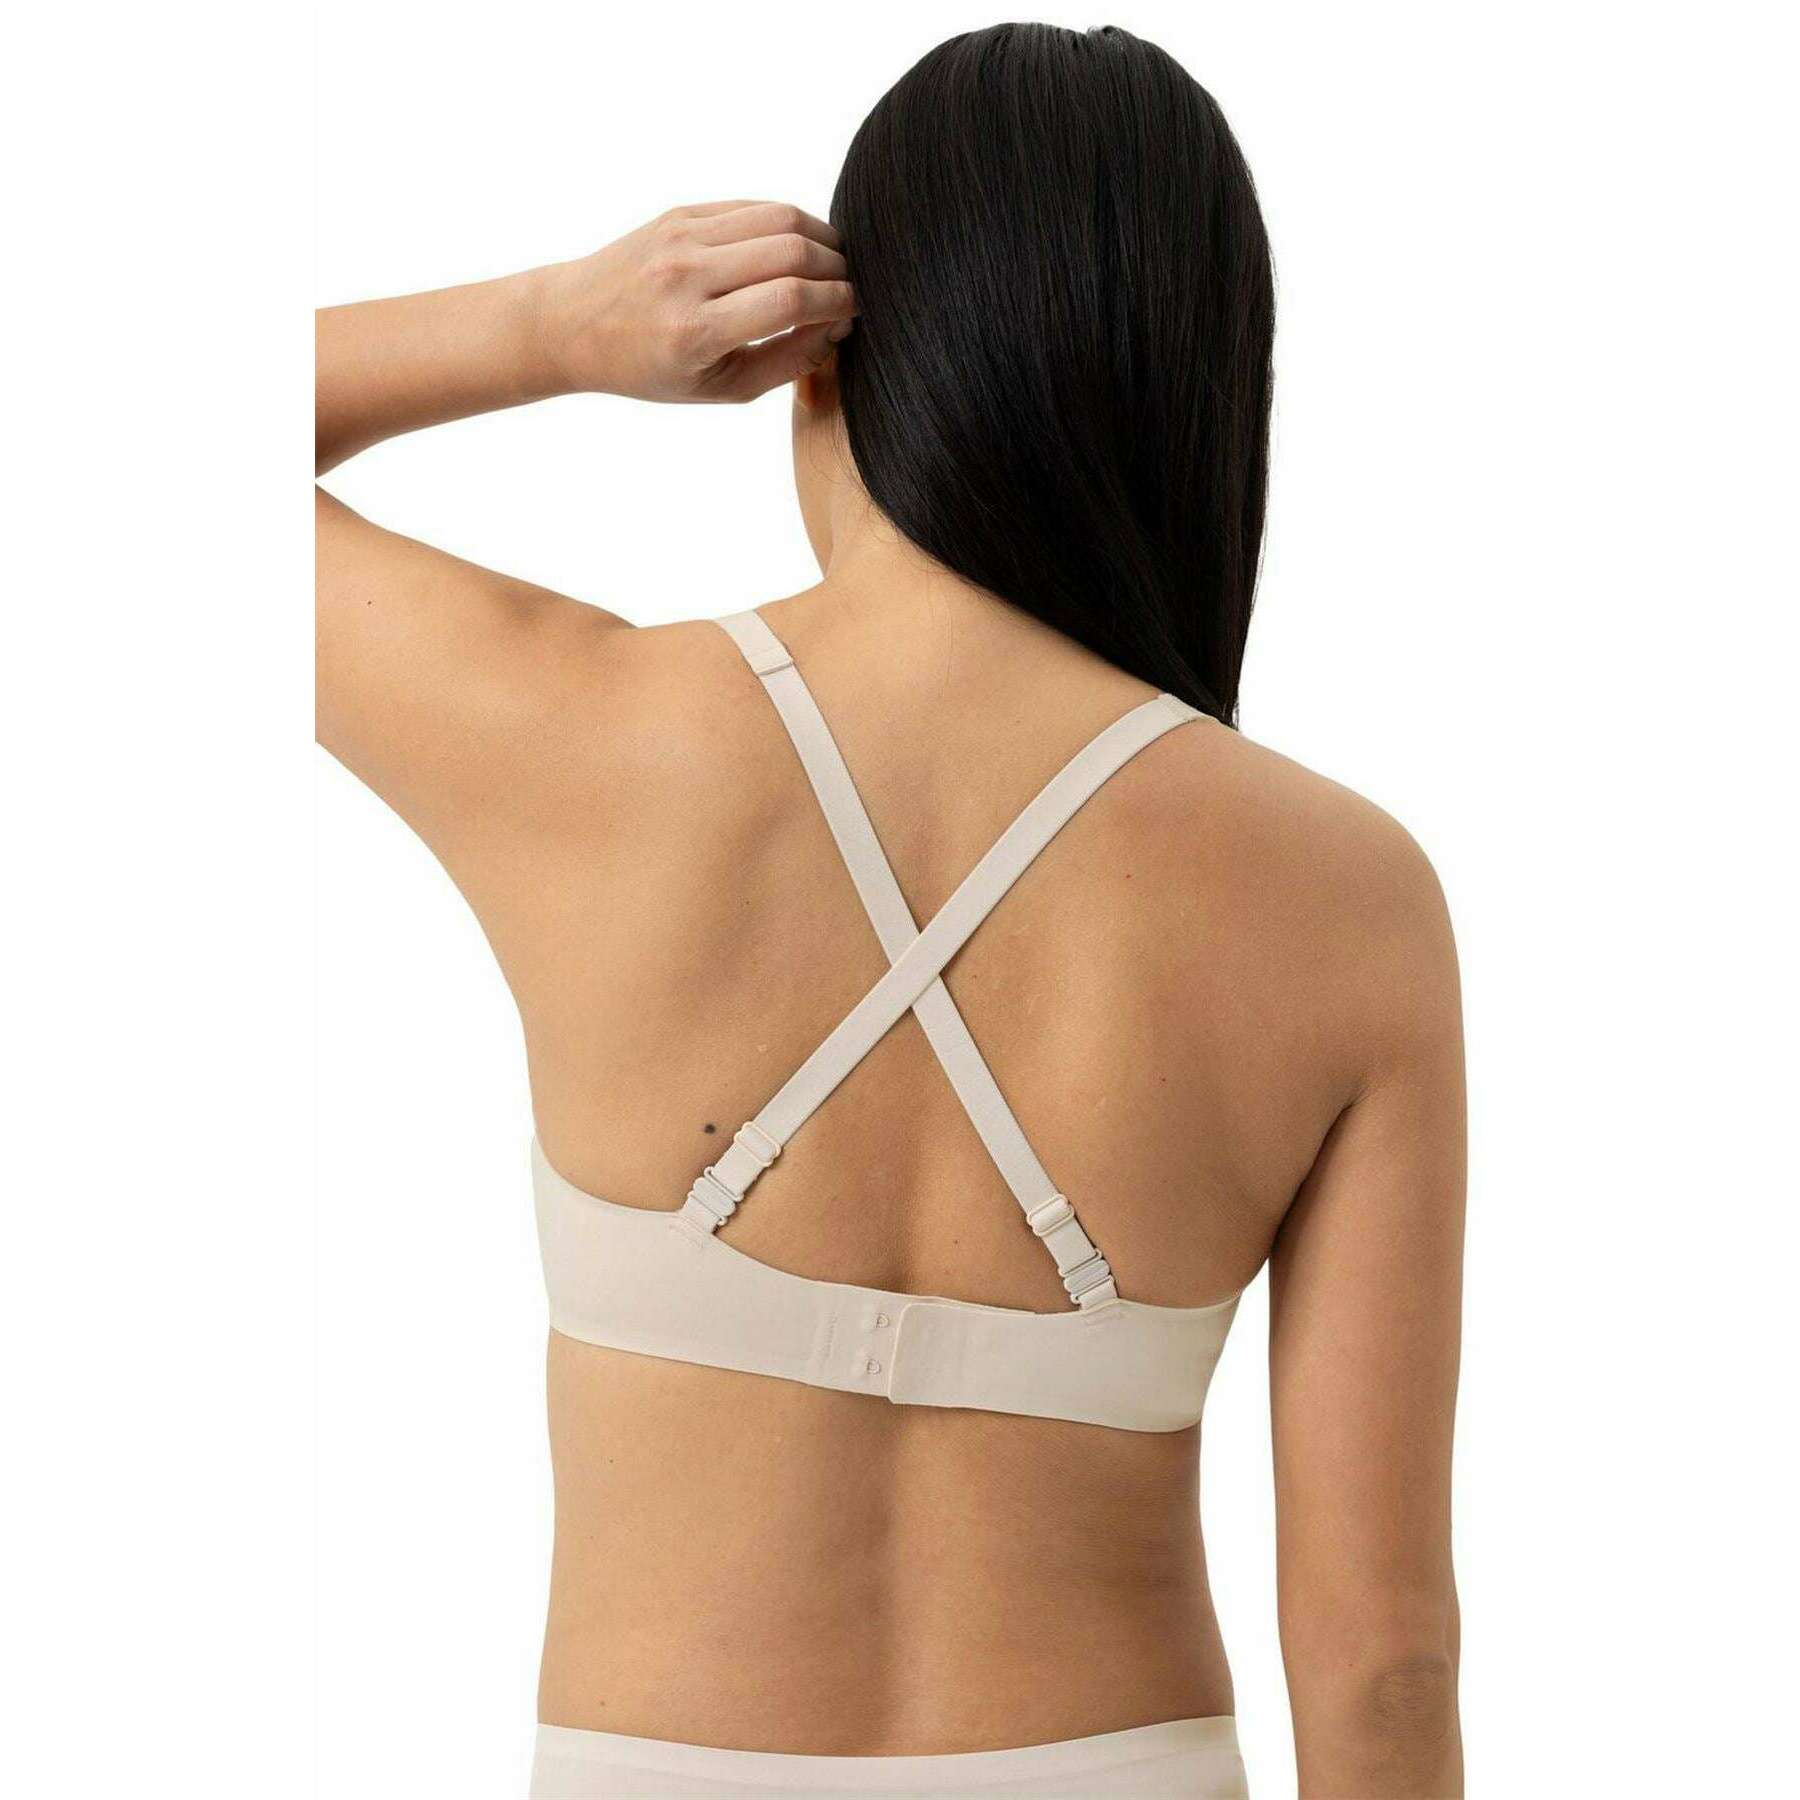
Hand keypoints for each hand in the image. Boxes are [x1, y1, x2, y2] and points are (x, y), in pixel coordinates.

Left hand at [538, 200, 856, 403]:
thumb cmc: (652, 368)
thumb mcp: (720, 388)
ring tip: (832, 264)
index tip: (852, 311)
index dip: (835, 302)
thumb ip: (785, 362)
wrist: (575, 324)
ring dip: (820, 238)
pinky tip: (798, 248)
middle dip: (835, 268)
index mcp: (694, 332)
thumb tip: (837, 327)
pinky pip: (751, 207)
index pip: (788, 302)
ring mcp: (682, 237)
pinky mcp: (681, 214)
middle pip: (790, 252)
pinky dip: (787, 223)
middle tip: (847, 288)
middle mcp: (687, 277)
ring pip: (778, 218)